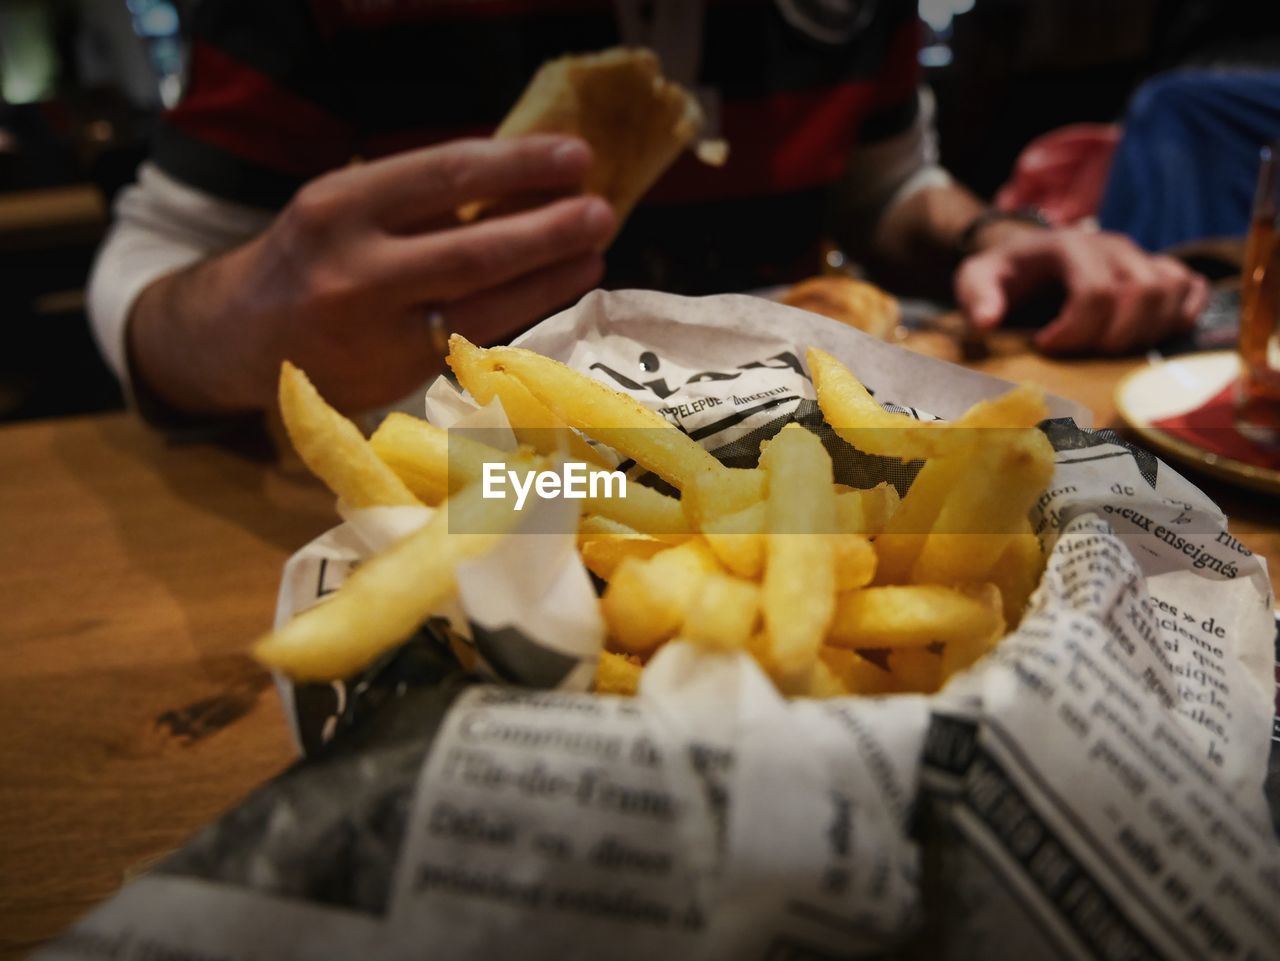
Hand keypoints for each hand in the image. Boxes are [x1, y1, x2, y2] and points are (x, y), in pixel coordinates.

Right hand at [130, 136, 614, 414]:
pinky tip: (557, 289)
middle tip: (602, 210)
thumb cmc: (312, 257)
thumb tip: (528, 182)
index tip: (575, 156)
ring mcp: (376, 331)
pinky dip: (523, 311)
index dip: (520, 165)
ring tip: (593, 250)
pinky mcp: (394, 375)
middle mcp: (354, 269)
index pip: (447, 175)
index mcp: (340, 206)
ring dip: (550, 276)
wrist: (242, 337)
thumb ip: (424, 198)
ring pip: (483, 303)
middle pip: (476, 248)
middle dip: (549, 229)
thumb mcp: (348, 207)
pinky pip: (476, 339)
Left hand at [953, 227, 1208, 354]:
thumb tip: (988, 322)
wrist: (1028, 256)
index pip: (1096, 292)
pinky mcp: (1160, 270)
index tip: (1046, 345)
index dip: (1075, 331)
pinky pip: (1192, 290)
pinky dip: (1179, 318)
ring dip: (1145, 332)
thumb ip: (977, 296)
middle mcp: (1114, 247)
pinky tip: (1145, 337)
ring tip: (1107, 349)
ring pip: (1171, 293)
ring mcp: (1141, 256)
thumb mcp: (976, 278)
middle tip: (1081, 353)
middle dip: (1112, 337)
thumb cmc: (1005, 274)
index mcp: (1070, 246)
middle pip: (1141, 294)